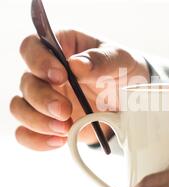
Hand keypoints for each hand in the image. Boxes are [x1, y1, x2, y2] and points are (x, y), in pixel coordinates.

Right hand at [10, 30, 148, 149]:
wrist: (131, 101)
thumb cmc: (123, 71)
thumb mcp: (122, 60)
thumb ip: (102, 60)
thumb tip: (77, 64)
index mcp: (61, 45)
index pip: (33, 46)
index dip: (39, 61)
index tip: (60, 76)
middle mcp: (45, 70)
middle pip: (26, 81)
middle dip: (42, 99)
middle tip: (65, 111)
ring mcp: (43, 96)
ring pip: (20, 107)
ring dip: (38, 121)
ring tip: (65, 129)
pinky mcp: (46, 121)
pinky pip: (26, 132)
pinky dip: (37, 140)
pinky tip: (59, 141)